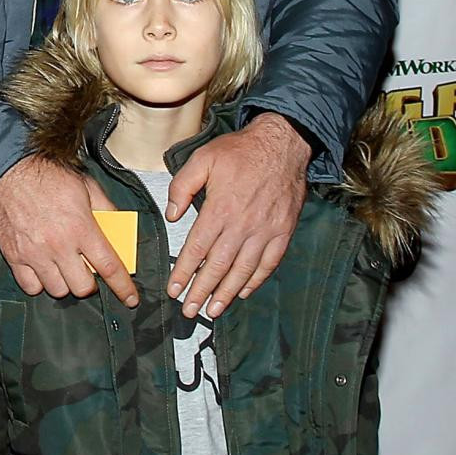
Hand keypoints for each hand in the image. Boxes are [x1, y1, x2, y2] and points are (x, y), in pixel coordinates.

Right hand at [0, 155, 138, 306]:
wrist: (5, 169)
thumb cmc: (44, 173)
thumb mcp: (84, 184)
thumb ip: (105, 208)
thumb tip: (118, 226)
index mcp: (81, 227)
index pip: (109, 267)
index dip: (122, 287)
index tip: (130, 299)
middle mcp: (59, 245)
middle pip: (82, 287)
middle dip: (89, 282)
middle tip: (86, 270)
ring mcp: (35, 253)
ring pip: (57, 290)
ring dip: (64, 282)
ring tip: (62, 268)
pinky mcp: (14, 256)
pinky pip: (31, 287)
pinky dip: (39, 283)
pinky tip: (42, 269)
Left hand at [165, 113, 309, 318]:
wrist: (283, 144)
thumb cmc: (241, 151)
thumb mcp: (203, 158)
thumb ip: (182, 186)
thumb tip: (172, 214)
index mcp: (220, 208)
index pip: (197, 248)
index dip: (184, 271)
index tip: (174, 289)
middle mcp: (243, 225)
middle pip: (218, 266)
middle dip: (201, 291)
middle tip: (190, 310)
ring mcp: (265, 231)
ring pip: (243, 270)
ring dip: (227, 293)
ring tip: (213, 309)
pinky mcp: (282, 232)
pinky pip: (268, 263)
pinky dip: (256, 281)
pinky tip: (244, 292)